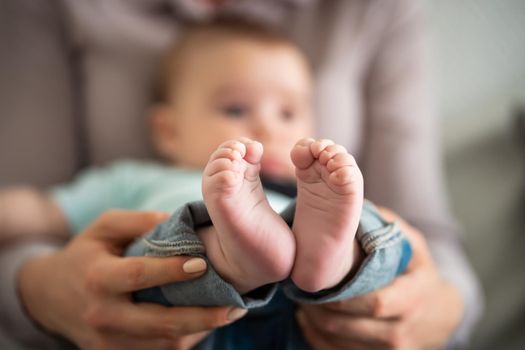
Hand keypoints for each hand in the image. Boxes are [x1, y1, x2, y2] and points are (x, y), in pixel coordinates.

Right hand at [18, 210, 246, 349]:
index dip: (172, 271)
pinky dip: (181, 340)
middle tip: (235, 307)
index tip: (202, 263)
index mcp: (98, 277)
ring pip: (161, 344)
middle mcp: (102, 314)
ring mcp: (107, 341)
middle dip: (201, 317)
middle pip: (158, 322)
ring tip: (228, 314)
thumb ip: (138, 221)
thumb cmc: (84, 254)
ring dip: (198, 331)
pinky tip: (203, 325)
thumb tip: (179, 222)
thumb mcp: (104, 227)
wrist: (47, 296)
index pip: (139, 275)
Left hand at [296, 208, 463, 349]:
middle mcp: (402, 329)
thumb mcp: (413, 244)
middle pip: (348, 326)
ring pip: (339, 343)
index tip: (318, 281)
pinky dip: (317, 338)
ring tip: (299, 300)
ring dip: (313, 322)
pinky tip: (306, 319)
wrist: (440, 312)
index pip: (375, 304)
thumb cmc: (418, 271)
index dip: (342, 297)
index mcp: (413, 297)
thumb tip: (352, 206)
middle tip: (298, 288)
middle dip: (318, 307)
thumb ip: (387, 225)